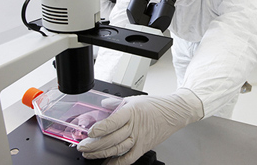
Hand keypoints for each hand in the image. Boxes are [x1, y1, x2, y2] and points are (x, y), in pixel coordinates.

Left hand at [77, 88, 202, 164]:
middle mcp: (135, 126)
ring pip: (118, 149)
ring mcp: (139, 138)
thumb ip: (116, 103)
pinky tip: (106, 164)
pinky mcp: (143, 147)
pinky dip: (116, 163)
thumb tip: (103, 104)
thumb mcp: (134, 99)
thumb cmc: (155, 105)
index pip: (112, 122)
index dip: (99, 129)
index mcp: (131, 112)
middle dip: (94, 144)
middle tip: (83, 146)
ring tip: (89, 154)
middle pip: (112, 138)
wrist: (173, 113)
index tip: (89, 132)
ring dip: (101, 153)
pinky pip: (128, 158)